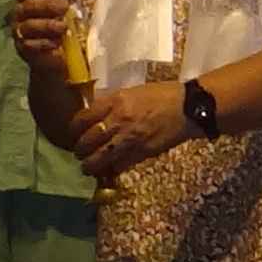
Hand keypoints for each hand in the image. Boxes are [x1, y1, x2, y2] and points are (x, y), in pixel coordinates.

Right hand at [5, 0, 84, 66]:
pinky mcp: (23, 47)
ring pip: (28, 21)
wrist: (66, 54)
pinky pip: (29, 43)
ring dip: (47, 24)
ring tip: (64, 27)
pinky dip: (44, 42)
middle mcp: (22, 5)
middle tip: (64, 5)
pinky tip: (56, 43)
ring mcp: (20, 26)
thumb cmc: (70, 19)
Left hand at [68, 80, 197, 172]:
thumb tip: (96, 116)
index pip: (82, 119)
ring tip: (88, 167)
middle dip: (79, 150)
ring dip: (90, 165)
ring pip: (98, 159)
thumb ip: (112, 104)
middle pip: (86, 142)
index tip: (74, 133)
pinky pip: (118, 166)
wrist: (188, 108)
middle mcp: (117, 121)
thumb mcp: (132, 92)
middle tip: (80, 152)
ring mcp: (128, 139)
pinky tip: (109, 169)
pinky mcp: (140, 153)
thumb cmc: (162, 96)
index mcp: (114, 102)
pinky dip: (111, 170)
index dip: (73, 129)